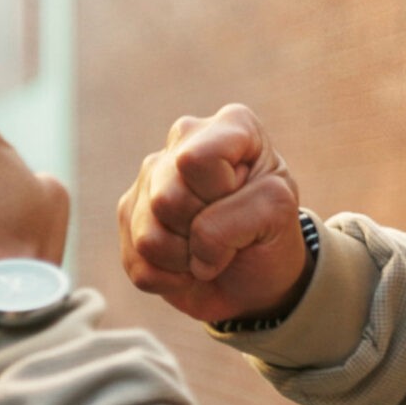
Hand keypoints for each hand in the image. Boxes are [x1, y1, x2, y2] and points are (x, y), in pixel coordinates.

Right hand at [119, 103, 310, 322]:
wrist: (253, 275)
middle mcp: (181, 144)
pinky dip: (170, 278)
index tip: (244, 198)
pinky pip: (139, 263)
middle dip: (203, 231)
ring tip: (207, 252)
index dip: (220, 192)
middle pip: (167, 199)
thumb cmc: (269, 235)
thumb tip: (195, 239)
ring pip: (149, 238)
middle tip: (228, 232)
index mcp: (228, 127)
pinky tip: (186, 265)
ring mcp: (148, 180)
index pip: (197, 159)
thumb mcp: (278, 214)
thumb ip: (244, 210)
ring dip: (187, 260)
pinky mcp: (127, 217)